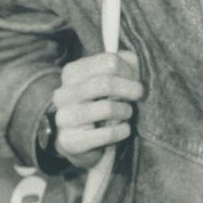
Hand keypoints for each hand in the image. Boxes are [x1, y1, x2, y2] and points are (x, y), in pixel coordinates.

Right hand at [51, 51, 143, 168]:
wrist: (81, 140)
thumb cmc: (101, 102)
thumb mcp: (112, 78)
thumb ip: (125, 64)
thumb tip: (133, 61)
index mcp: (72, 73)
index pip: (109, 62)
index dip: (129, 70)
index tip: (135, 79)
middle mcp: (63, 94)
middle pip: (106, 83)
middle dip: (130, 89)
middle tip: (139, 95)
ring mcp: (64, 118)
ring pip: (107, 108)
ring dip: (125, 111)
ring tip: (126, 113)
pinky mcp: (70, 141)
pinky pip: (107, 133)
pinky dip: (122, 131)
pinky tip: (123, 129)